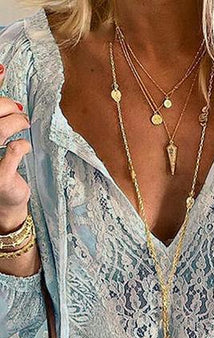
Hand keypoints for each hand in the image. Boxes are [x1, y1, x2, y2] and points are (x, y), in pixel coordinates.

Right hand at [0, 64, 31, 233]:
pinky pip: (13, 151)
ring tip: (24, 124)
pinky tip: (24, 146)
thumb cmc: (2, 169)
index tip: (2, 69)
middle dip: (8, 107)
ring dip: (17, 123)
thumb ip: (0, 116)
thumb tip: (4, 81)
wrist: (5, 205)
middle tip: (19, 112)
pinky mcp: (0, 177)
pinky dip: (22, 146)